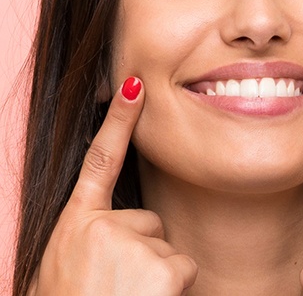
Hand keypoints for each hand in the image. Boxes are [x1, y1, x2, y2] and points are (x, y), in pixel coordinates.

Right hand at [31, 77, 197, 295]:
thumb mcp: (66, 271)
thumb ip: (90, 242)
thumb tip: (119, 232)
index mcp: (75, 226)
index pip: (99, 158)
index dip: (118, 118)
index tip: (134, 83)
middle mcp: (101, 228)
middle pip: (148, 224)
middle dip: (142, 255)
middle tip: (115, 290)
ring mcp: (130, 246)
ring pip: (166, 249)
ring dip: (154, 277)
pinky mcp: (160, 269)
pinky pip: (181, 268)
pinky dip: (171, 290)